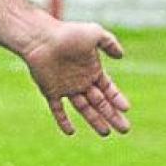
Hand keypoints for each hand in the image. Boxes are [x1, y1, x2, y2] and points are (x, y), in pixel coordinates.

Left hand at [22, 21, 129, 136]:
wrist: (40, 37)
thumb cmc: (66, 33)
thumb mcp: (94, 33)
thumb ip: (109, 42)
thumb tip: (121, 55)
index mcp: (91, 70)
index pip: (108, 89)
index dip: (117, 99)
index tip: (126, 108)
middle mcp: (80, 80)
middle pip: (100, 102)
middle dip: (112, 115)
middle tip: (125, 129)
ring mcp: (65, 87)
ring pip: (83, 108)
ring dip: (94, 120)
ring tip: (105, 133)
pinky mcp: (50, 90)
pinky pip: (57, 109)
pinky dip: (62, 120)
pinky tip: (70, 132)